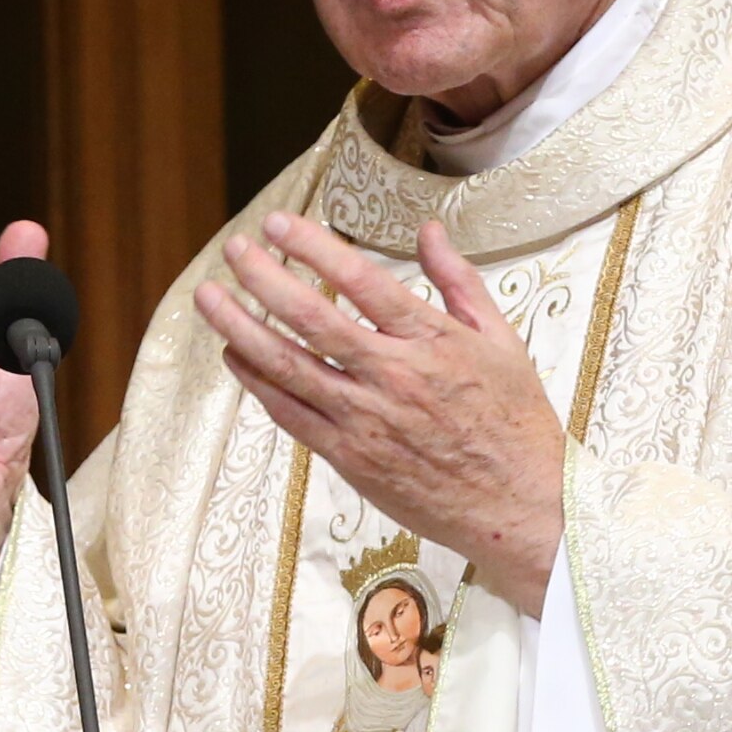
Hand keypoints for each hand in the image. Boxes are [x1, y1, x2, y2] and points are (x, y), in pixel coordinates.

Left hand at [195, 215, 565, 607]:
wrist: (521, 506)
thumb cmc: (515, 424)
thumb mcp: (501, 340)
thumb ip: (459, 281)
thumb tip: (430, 231)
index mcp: (432, 341)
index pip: (362, 281)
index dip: (314, 247)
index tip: (278, 225)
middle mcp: (394, 377)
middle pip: (313, 319)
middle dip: (265, 279)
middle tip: (234, 250)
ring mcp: (367, 420)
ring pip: (289, 367)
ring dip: (242, 328)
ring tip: (210, 298)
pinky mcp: (352, 458)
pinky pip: (292, 415)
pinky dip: (259, 383)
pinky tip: (237, 355)